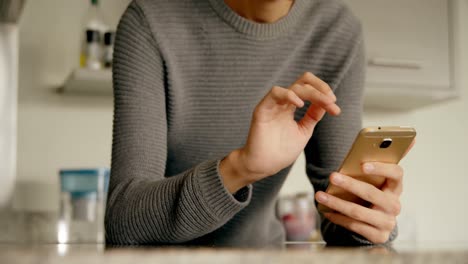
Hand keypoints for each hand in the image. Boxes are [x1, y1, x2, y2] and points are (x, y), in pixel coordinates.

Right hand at [220, 72, 340, 192]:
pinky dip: (289, 95)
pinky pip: (275, 93)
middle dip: (321, 88)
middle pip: (303, 82)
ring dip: (312, 92)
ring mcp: (272, 105)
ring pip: (293, 87)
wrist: (264, 166)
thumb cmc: (280, 152)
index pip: (308, 88)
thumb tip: (328, 101)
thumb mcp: (304, 130)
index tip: (335, 107)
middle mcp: (282, 103)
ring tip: (325, 102)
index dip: (323, 92)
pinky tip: (300, 105)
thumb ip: (313, 115)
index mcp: (290, 106)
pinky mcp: (262, 109)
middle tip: (332, 100)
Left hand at [315, 160, 409, 243]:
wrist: (374, 222)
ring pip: (358, 212)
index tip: (362, 165)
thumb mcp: (376, 179)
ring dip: (336, 203)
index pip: (397, 173)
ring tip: (319, 195)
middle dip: (349, 184)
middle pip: (372, 193)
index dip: (381, 168)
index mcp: (396, 186)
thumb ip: (383, 159)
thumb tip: (411, 138)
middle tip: (332, 176)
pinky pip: (354, 226)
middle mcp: (394, 205)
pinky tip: (326, 210)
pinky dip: (338, 217)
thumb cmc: (371, 192)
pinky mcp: (378, 236)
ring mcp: (387, 222)